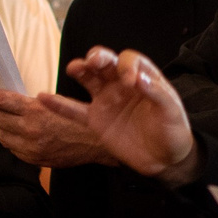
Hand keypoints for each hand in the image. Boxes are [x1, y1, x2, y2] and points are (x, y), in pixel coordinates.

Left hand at [0, 90, 118, 169]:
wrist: (96, 143)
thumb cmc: (80, 118)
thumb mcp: (58, 101)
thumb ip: (33, 102)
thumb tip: (11, 100)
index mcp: (35, 110)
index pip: (2, 101)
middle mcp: (30, 129)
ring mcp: (30, 147)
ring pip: (2, 136)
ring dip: (0, 126)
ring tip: (2, 121)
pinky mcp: (34, 159)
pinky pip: (14, 149)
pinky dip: (12, 140)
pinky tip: (17, 134)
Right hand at [66, 48, 197, 183]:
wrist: (165, 160)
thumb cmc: (173, 132)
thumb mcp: (172, 112)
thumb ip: (158, 94)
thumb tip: (139, 78)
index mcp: (142, 77)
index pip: (130, 60)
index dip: (127, 65)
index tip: (131, 81)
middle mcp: (121, 84)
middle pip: (105, 63)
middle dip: (98, 57)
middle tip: (94, 61)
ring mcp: (107, 101)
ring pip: (88, 80)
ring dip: (80, 70)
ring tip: (74, 68)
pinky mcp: (96, 120)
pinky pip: (74, 110)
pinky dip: (59, 105)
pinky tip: (43, 98)